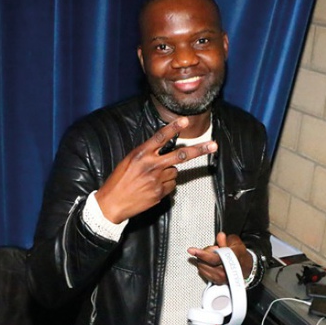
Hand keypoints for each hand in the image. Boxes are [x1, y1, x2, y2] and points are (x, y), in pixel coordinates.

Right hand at [94, 117, 216, 222]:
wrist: (112, 204)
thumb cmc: (119, 181)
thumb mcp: (129, 161)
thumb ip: (147, 154)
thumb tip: (165, 151)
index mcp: (140, 154)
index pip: (160, 137)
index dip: (173, 128)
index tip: (185, 120)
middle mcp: (151, 166)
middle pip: (181, 155)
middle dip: (199, 150)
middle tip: (214, 145)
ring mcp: (157, 180)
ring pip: (174, 172)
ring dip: (168, 173)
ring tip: (151, 179)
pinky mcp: (160, 193)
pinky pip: (171, 186)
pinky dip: (165, 186)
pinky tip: (152, 188)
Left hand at [188, 232, 252, 284]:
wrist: (244, 266)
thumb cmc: (239, 254)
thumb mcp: (235, 242)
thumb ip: (226, 239)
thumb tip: (220, 236)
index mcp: (230, 260)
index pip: (213, 258)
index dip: (201, 253)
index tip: (191, 250)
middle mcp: (225, 272)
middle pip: (204, 262)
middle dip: (205, 253)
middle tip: (215, 250)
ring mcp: (220, 278)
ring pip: (201, 266)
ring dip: (204, 260)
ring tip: (214, 257)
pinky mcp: (215, 281)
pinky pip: (202, 271)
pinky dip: (204, 265)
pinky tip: (211, 262)